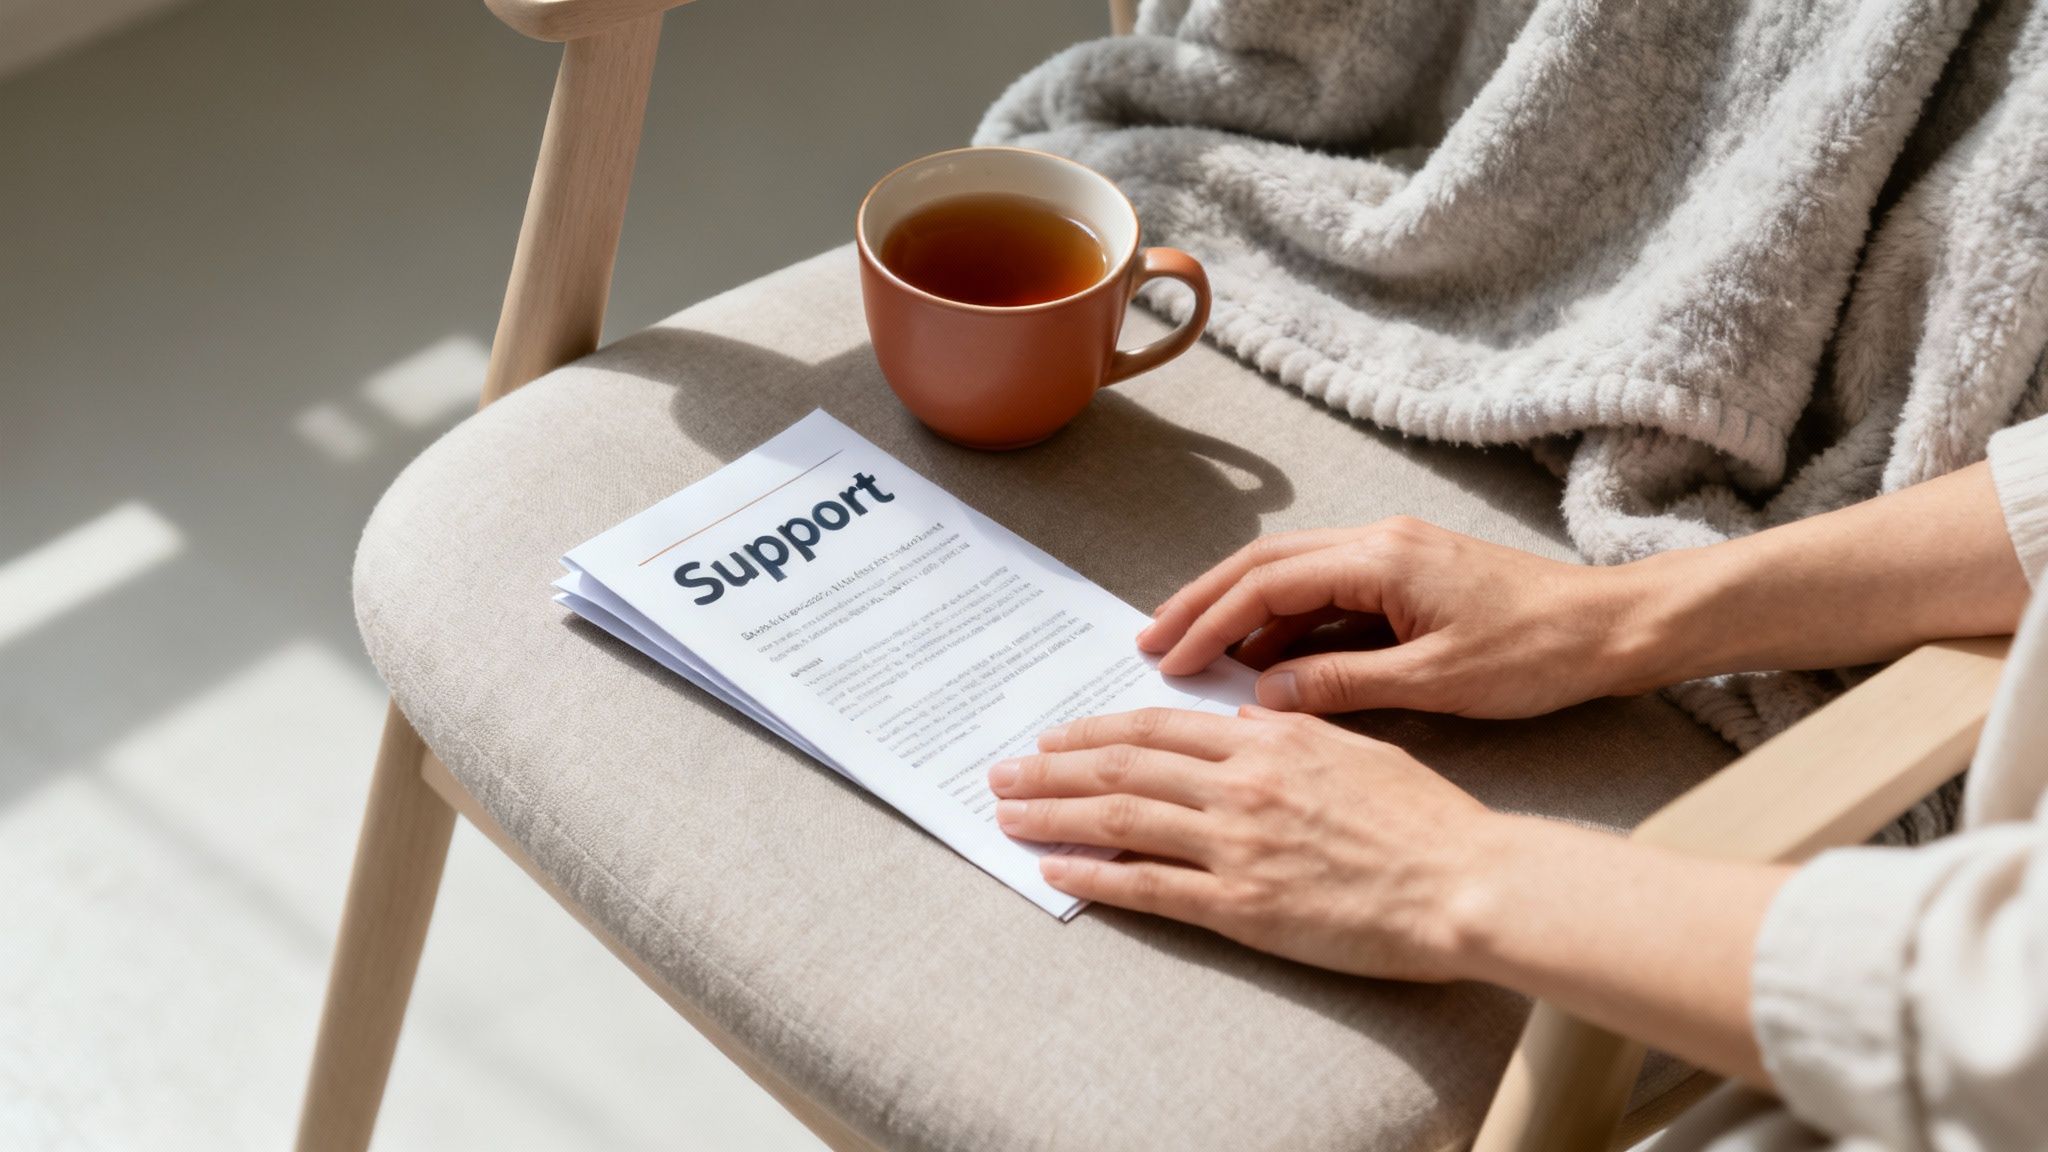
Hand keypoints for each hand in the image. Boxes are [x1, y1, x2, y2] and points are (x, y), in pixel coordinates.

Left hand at [989, 706, 1508, 981]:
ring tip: (1008, 815)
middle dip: (1053, 768)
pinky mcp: (1243, 903)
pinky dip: (1094, 875)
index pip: (1160, 728)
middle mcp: (1242, 783)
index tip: (1057, 738)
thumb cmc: (1425, 820)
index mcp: (1270, 740)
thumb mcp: (1355, 748)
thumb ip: (1292, 735)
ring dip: (1055, 815)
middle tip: (1004, 772)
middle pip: (1124, 765)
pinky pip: (1149, 885)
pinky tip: (1056, 870)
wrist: (1466, 882)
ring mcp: (1238, 843)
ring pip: (1122, 818)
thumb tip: (1245, 722)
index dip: (1097, 732)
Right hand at [1138, 517, 1656, 717]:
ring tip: (1195, 659)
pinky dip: (1285, 627)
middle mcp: (1379, 543)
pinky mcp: (1408, 580)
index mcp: (1381, 559)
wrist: (1614, 629)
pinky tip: (1264, 665)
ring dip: (1240, 615)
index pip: (1268, 583)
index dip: (1209, 622)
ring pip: (1292, 577)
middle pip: (1264, 565)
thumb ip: (1343, 686)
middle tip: (1152, 644)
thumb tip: (1265, 695)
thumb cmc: (1540, 653)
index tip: (1168, 660)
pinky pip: (1327, 597)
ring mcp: (1393, 558)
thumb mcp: (1436, 681)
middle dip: (1202, 603)